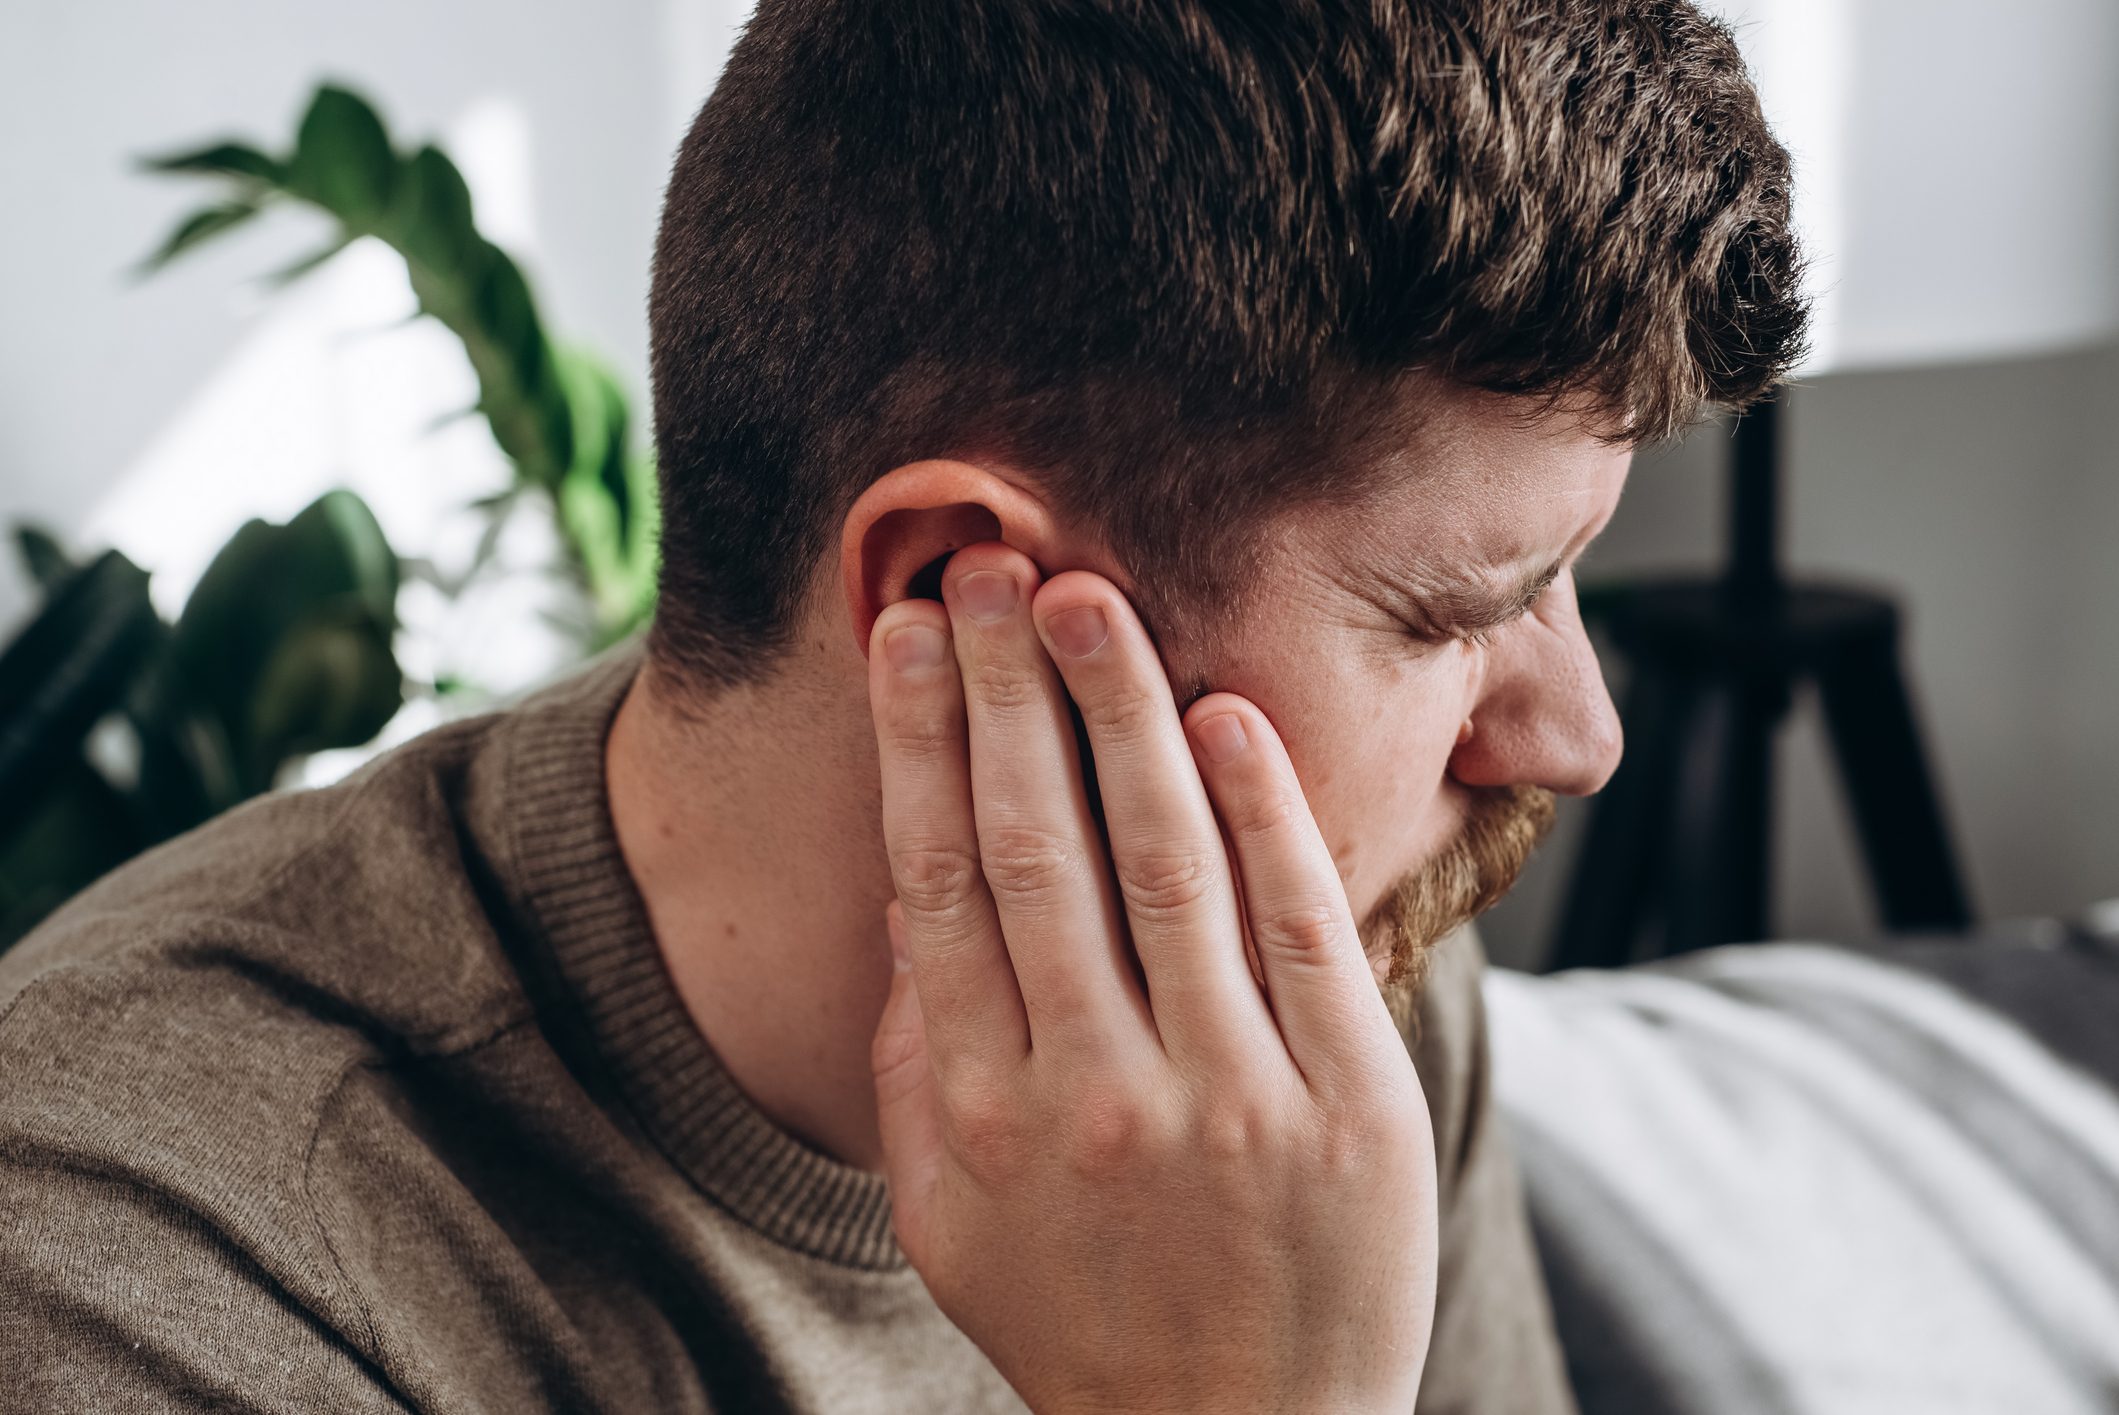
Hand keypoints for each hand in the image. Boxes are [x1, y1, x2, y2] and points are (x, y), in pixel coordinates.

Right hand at [865, 543, 1437, 1413]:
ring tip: (1088, 599)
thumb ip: (919, 1068)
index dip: (919, 742)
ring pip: (1165, 860)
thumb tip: (912, 905)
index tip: (907, 633)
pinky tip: (1223, 712)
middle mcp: (1095, 1094)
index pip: (939, 883)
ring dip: (1121, 712)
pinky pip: (1302, 925)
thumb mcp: (948, 1219)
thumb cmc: (1081, 1317)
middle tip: (987, 566)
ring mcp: (1232, 1096)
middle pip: (1038, 845)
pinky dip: (1263, 810)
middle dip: (1004, 689)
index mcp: (983, 1114)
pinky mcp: (1351, 1102)